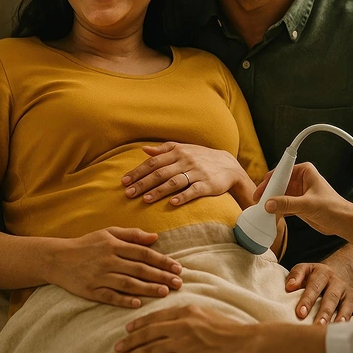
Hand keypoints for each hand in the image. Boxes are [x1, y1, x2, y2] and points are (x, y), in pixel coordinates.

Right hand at [52, 227, 182, 308]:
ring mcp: (99, 276)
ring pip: (127, 283)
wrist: (58, 258)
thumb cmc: (87, 244)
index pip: (143, 253)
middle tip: (178, 283)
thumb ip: (132, 234)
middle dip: (160, 276)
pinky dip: (124, 300)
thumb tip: (155, 236)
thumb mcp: (108, 232)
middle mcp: (108, 260)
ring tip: (164, 292)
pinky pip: (110, 296)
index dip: (162, 260)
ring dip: (147, 289)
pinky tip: (138, 303)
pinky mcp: (91, 291)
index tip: (177, 267)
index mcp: (113, 244)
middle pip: (139, 269)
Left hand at [116, 305, 256, 352]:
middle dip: (132, 342)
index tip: (128, 329)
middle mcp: (182, 327)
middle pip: (150, 335)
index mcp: (186, 311)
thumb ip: (186, 314)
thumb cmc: (227, 327)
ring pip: (154, 351)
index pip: (156, 317)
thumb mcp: (204, 312)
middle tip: (118, 347)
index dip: (139, 324)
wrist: (244, 343)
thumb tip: (169, 320)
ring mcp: (185, 345)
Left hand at [122, 142, 252, 206]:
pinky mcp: (207, 184)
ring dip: (158, 191)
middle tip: (128, 193)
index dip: (138, 171)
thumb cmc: (201, 158)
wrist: (229, 166)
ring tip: (145, 200)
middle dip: (143, 183)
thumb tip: (143, 149)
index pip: (153, 162)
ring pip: (174, 182)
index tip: (124, 181)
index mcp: (177, 151)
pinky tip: (172, 203)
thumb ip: (164, 150)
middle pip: (160, 172)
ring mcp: (197, 172)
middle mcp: (186, 160)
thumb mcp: (184, 149)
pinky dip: (182, 196)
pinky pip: (193, 191)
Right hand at [257, 162, 348, 236]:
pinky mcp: (297, 204)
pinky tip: (270, 215)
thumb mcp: (308, 204)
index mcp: (304, 172)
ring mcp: (298, 192)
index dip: (270, 180)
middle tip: (259, 200)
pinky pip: (282, 205)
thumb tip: (270, 204)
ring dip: (271, 202)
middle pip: (278, 183)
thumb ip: (288, 204)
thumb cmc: (334, 207)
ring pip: (279, 195)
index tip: (262, 190)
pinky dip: (276, 210)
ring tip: (262, 209)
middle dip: (268, 192)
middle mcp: (300, 180)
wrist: (342, 222)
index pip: (282, 172)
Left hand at [286, 262, 352, 323]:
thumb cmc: (318, 275)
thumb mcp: (306, 268)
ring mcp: (349, 294)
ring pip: (347, 306)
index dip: (308, 299)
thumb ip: (296, 275)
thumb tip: (289, 286)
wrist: (342, 271)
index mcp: (323, 274)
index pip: (315, 286)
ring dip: (341, 318)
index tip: (300, 312)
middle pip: (332, 297)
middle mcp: (337, 283)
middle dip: (325, 312)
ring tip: (335, 328)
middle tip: (318, 325)